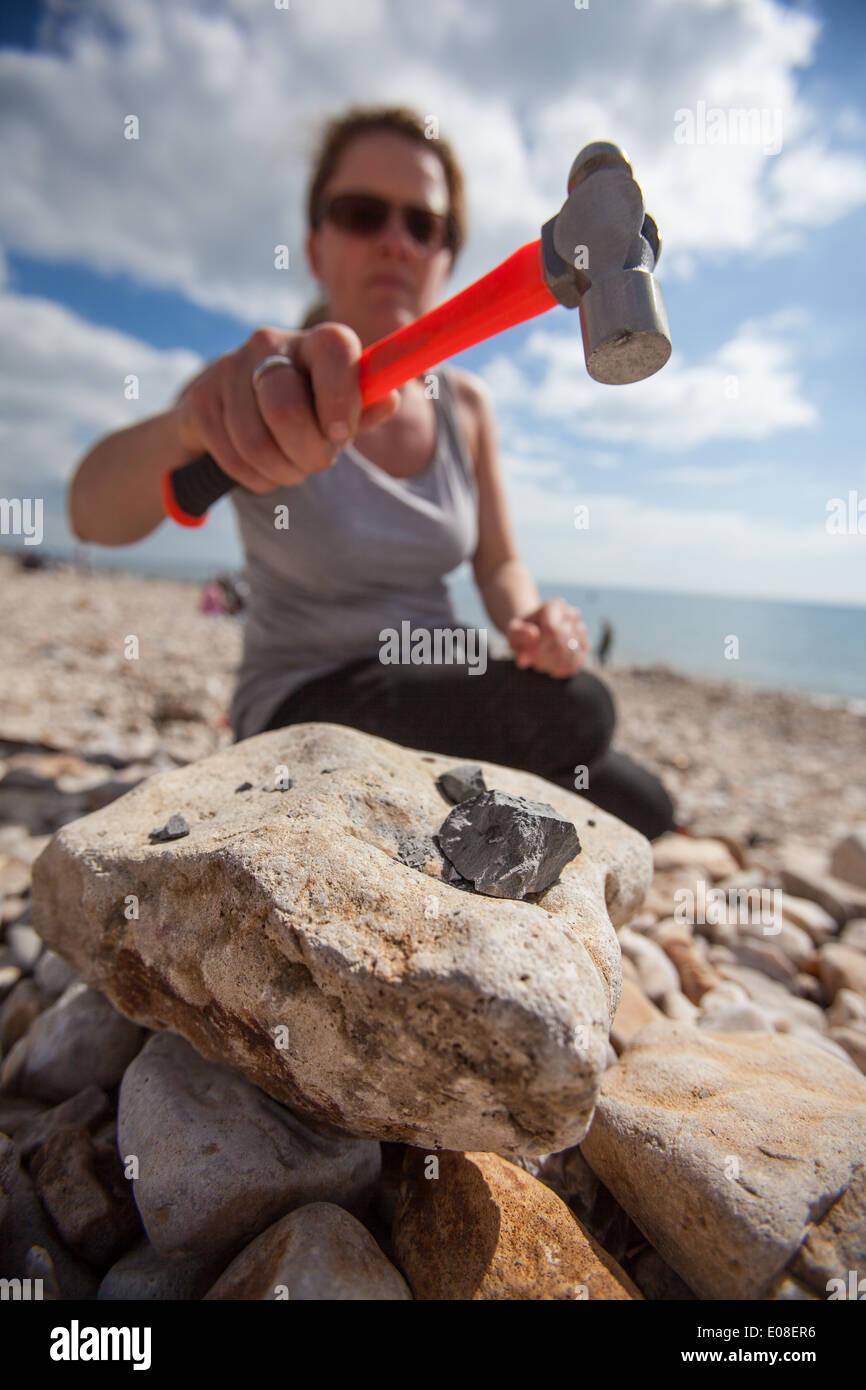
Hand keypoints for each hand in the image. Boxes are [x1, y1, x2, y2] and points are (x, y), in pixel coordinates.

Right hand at [172, 322, 400, 493]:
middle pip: (285, 408)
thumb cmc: (305, 411)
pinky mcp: (200, 399)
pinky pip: (233, 457)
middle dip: (308, 453)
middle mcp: (270, 343)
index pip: (336, 348)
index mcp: (316, 341)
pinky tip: (263, 470)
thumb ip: (366, 407)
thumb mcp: (340, 410)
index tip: (341, 435)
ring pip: (256, 442)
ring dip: (282, 471)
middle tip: (318, 463)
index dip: (341, 396)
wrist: (236, 415)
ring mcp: (229, 368)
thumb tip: (390, 400)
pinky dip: (256, 478)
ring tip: (291, 468)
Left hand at [507, 599, 590, 676]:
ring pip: (572, 655)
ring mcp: (581, 630)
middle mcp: (571, 614)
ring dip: (552, 664)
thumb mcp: (513, 631)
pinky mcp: (585, 647)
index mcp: (554, 606)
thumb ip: (519, 633)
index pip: (553, 630)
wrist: (534, 633)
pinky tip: (550, 666)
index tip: (525, 656)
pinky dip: (561, 669)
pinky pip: (577, 663)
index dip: (539, 647)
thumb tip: (533, 635)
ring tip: (540, 662)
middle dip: (544, 657)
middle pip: (563, 643)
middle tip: (532, 660)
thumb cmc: (522, 632)